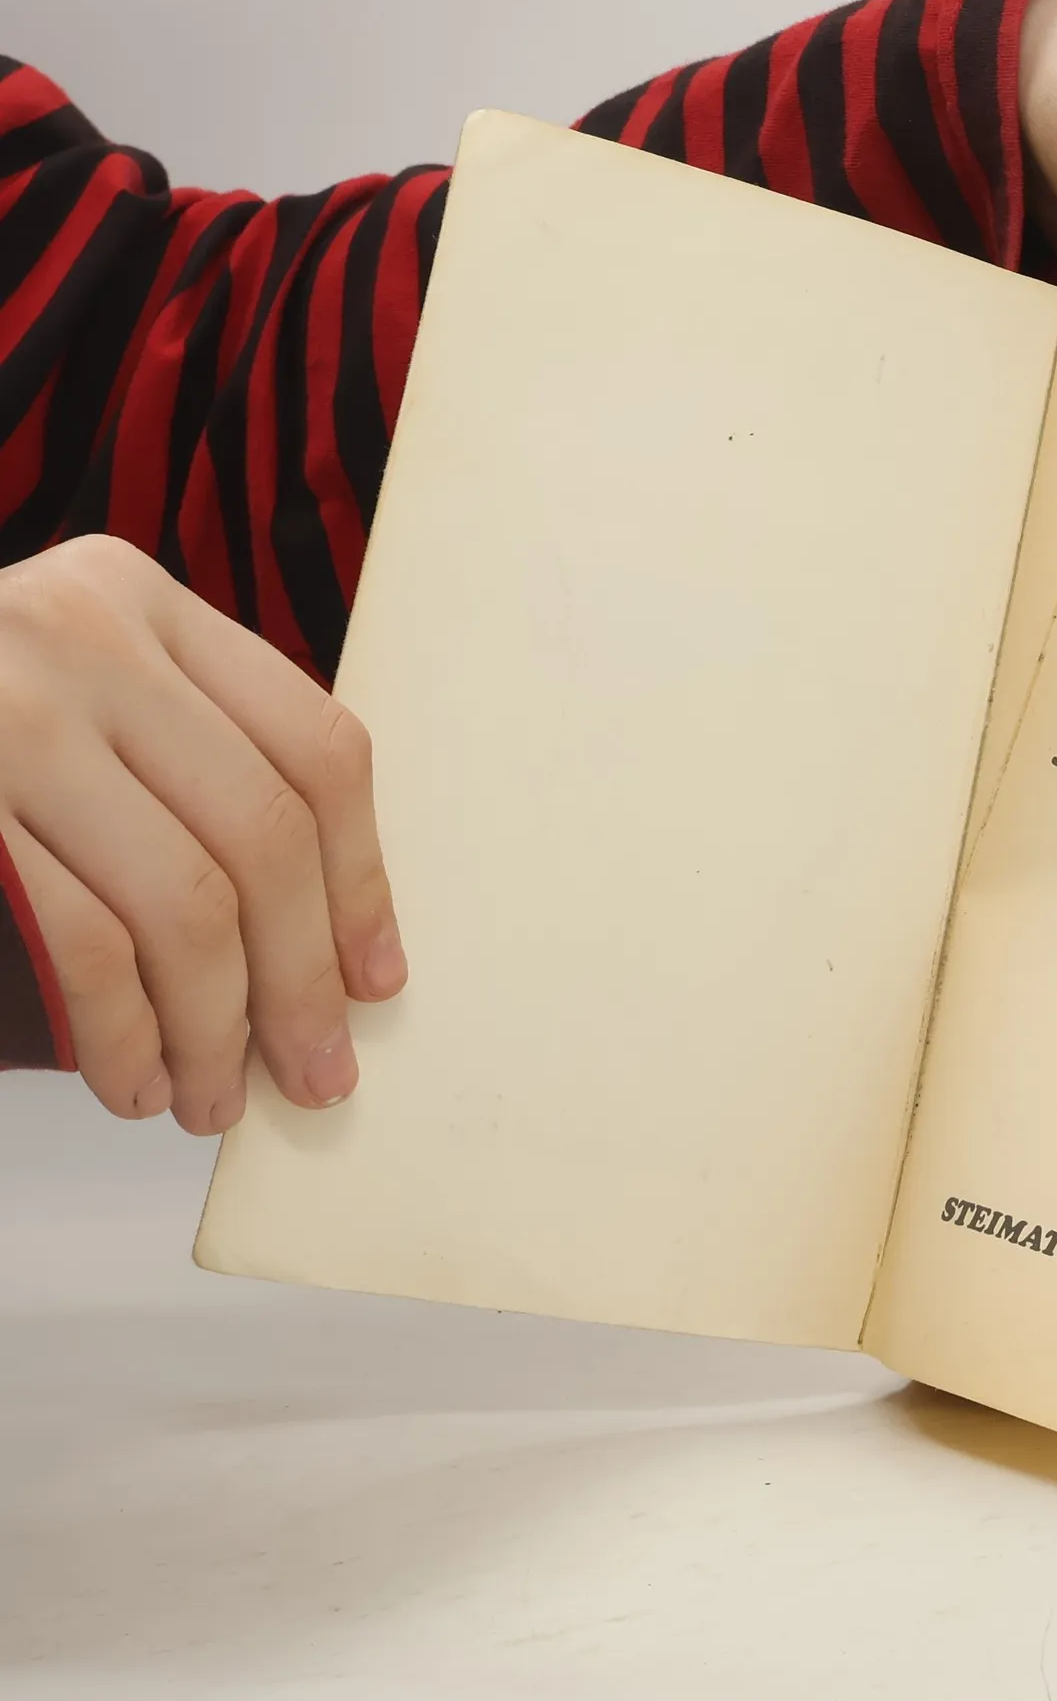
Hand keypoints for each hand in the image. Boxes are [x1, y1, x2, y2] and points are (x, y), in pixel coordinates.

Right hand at [0, 536, 403, 1132]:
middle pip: (266, 834)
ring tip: (213, 1100)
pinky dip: (125, 1033)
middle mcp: (78, 635)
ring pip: (185, 899)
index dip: (361, 882)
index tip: (376, 979)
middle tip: (316, 1073)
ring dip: (215, 1027)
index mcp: (138, 600)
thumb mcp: (70, 690)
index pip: (316, 749)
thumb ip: (176, 760)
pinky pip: (82, 941)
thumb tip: (321, 938)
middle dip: (302, 981)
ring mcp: (3, 714)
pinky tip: (133, 1081)